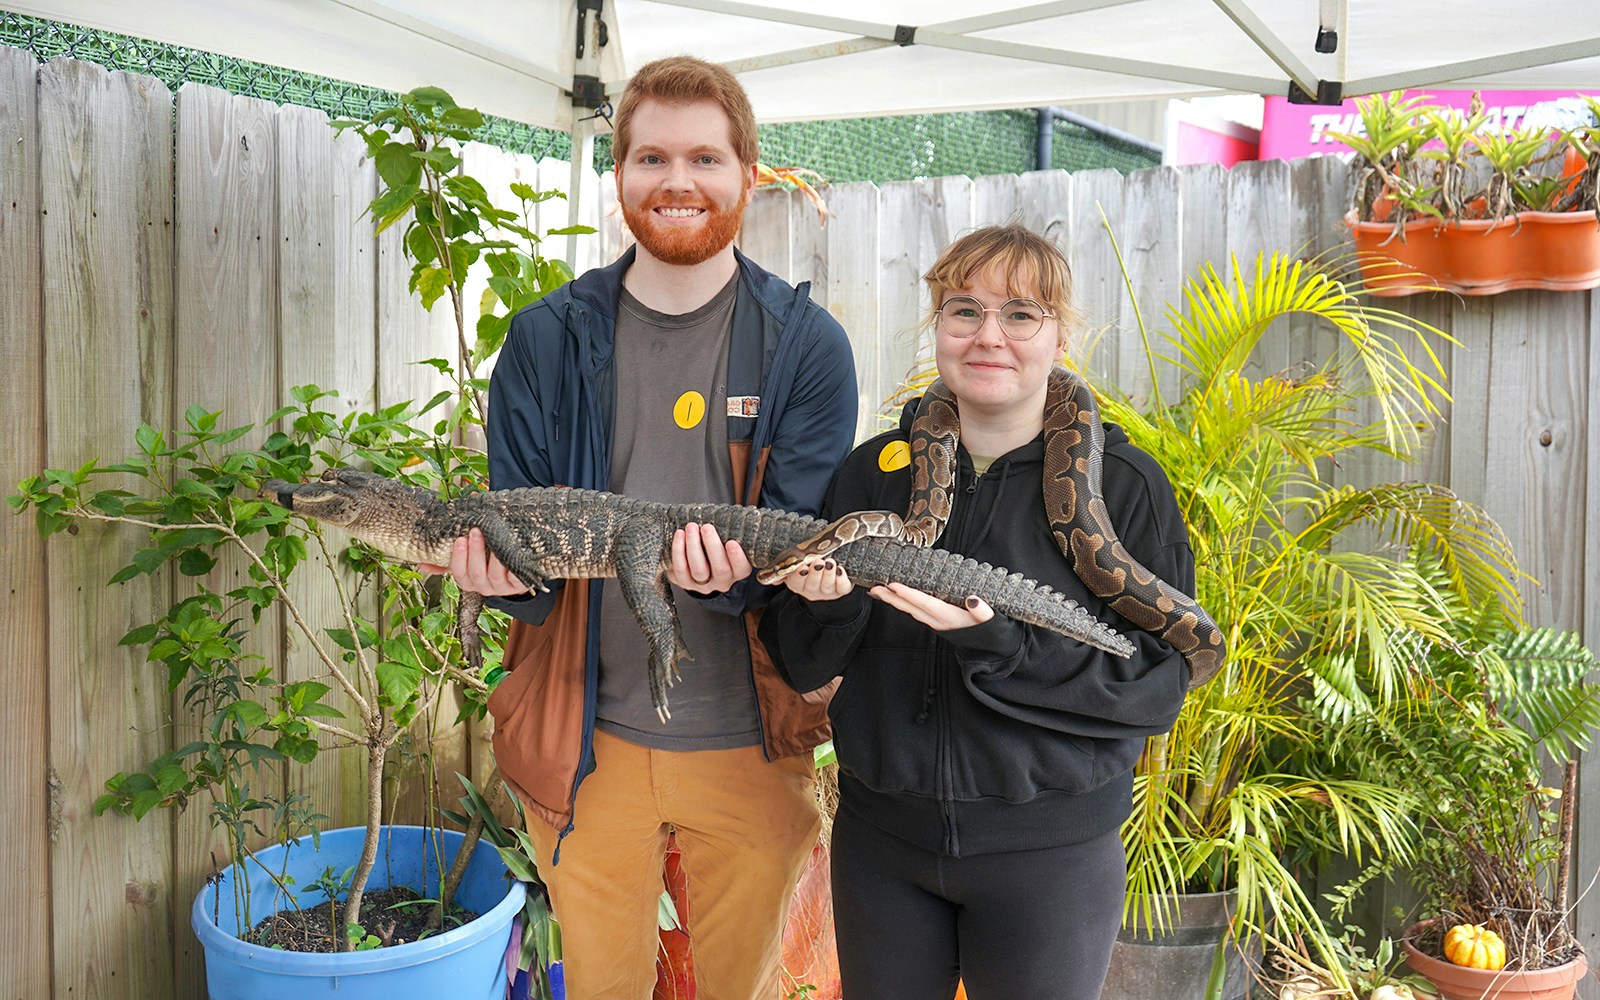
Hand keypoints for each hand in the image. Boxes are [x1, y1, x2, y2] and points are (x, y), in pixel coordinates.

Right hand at [417, 528, 529, 596]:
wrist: (518, 568)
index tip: (459, 539)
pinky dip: (514, 564)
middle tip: (476, 530)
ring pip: (495, 574)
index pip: (458, 573)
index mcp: (469, 580)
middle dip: (475, 551)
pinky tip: (513, 549)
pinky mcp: (519, 585)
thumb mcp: (468, 559)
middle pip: (476, 572)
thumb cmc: (488, 559)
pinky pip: (516, 577)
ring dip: (494, 555)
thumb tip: (421, 562)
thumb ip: (448, 558)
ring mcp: (502, 587)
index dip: (458, 557)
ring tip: (496, 536)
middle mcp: (483, 586)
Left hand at [667, 522, 751, 593]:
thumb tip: (729, 515)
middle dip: (712, 547)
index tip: (732, 542)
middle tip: (706, 527)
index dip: (737, 558)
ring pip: (699, 571)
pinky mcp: (685, 583)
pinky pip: (680, 570)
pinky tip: (679, 535)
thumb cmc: (717, 547)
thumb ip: (730, 533)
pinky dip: (678, 551)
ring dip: (693, 546)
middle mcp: (722, 581)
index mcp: (737, 572)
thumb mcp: (727, 541)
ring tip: (691, 527)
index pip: (742, 569)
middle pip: (720, 570)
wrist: (697, 562)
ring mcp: (703, 585)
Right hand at [779, 556, 853, 601]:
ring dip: (828, 574)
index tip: (801, 566)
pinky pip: (842, 587)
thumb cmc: (810, 565)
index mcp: (798, 584)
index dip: (798, 576)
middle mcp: (811, 590)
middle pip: (811, 585)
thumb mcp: (797, 564)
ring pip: (827, 585)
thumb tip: (769, 571)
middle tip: (818, 562)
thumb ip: (786, 564)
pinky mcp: (841, 590)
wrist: (831, 577)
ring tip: (830, 562)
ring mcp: (827, 591)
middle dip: (814, 573)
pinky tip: (840, 570)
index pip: (795, 582)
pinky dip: (842, 579)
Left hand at [870, 582, 993, 631]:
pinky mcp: (936, 623)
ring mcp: (935, 623)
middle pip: (910, 608)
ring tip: (878, 591)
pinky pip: (915, 612)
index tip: (892, 585)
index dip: (908, 594)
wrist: (990, 649)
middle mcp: (938, 621)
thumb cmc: (990, 630)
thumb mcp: (991, 620)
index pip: (924, 603)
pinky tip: (895, 598)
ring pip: (910, 611)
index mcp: (949, 617)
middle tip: (874, 588)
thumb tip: (973, 599)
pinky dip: (903, 604)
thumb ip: (982, 610)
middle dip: (891, 598)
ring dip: (894, 601)